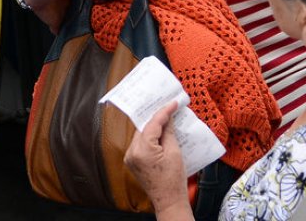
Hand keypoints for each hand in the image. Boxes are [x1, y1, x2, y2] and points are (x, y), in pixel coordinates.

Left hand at [124, 101, 191, 217]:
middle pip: (145, 127)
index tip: (173, 103)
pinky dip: (150, 137)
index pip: (153, 123)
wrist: (169, 202)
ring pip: (142, 134)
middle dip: (157, 118)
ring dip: (153, 127)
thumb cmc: (173, 182)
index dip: (164, 111)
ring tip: (166, 119)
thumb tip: (168, 118)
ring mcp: (131, 158)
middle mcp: (132, 152)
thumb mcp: (174, 152)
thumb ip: (168, 132)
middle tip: (169, 108)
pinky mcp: (133, 162)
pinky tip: (160, 133)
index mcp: (142, 150)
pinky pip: (141, 143)